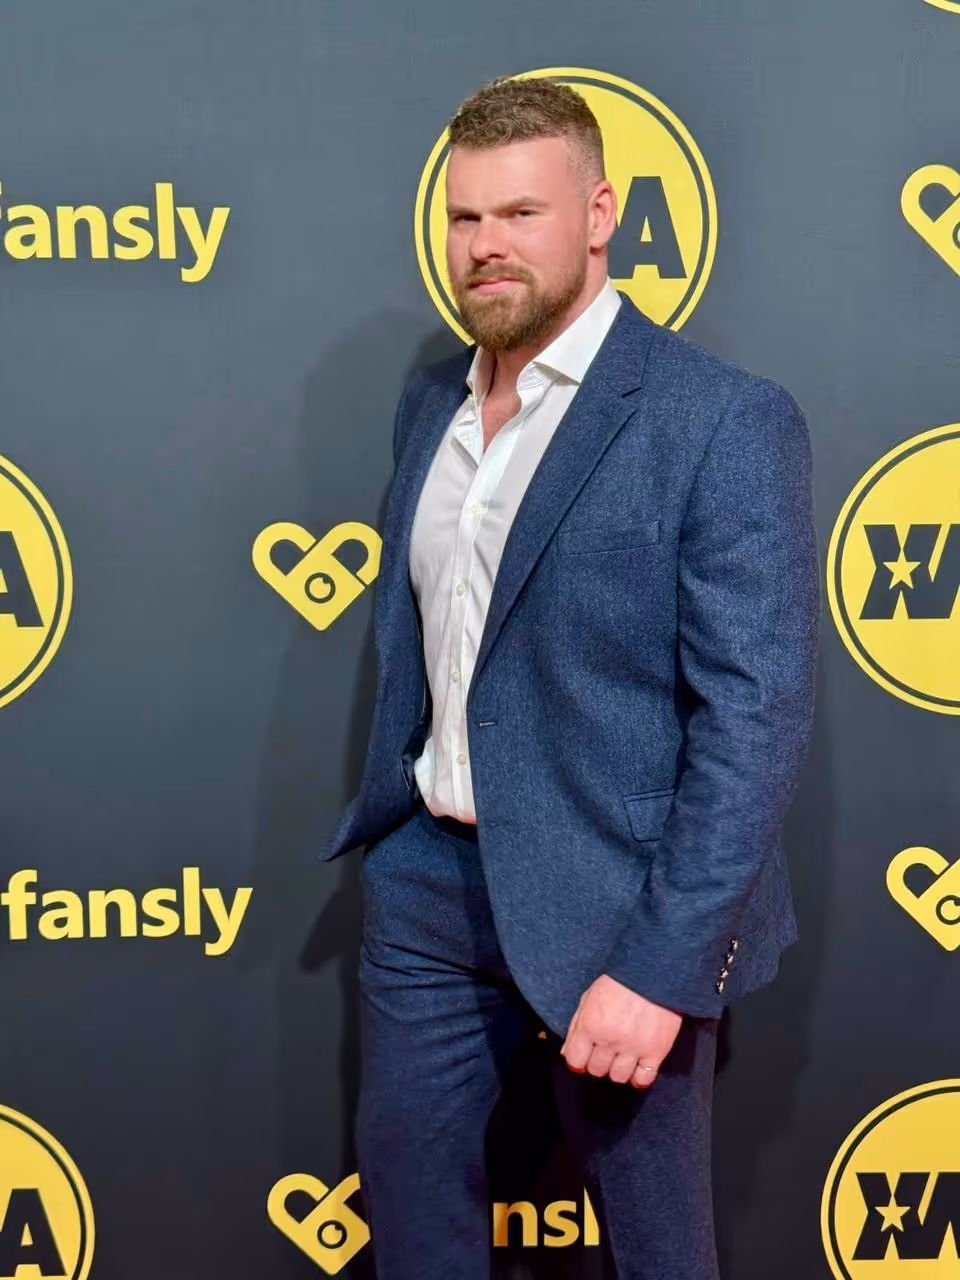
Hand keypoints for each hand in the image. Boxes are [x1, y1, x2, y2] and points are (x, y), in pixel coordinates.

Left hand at [559, 974, 682, 1088]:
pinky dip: (639, 1078)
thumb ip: (577, 1026)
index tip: (585, 1056)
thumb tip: (567, 1053)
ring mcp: (633, 1047)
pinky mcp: (656, 1051)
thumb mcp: (589, 997)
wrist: (654, 972)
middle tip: (606, 1052)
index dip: (578, 1060)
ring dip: (618, 1070)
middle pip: (596, 1070)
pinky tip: (638, 1068)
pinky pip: (644, 1078)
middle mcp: (609, 1040)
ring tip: (622, 1058)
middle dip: (598, 1063)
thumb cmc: (619, 982)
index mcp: (590, 1025)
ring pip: (618, 1077)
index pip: (575, 1060)